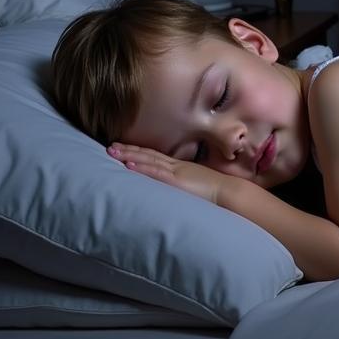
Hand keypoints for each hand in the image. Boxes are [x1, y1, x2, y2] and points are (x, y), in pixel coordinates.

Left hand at [107, 143, 225, 204]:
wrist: (228, 192)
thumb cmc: (215, 191)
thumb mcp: (196, 184)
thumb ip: (185, 183)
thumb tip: (177, 187)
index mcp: (180, 167)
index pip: (155, 157)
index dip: (139, 151)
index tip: (124, 148)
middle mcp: (175, 166)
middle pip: (148, 155)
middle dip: (128, 150)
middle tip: (110, 146)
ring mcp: (175, 172)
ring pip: (148, 160)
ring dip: (129, 155)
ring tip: (113, 152)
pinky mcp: (176, 181)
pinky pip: (156, 172)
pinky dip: (142, 167)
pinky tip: (129, 165)